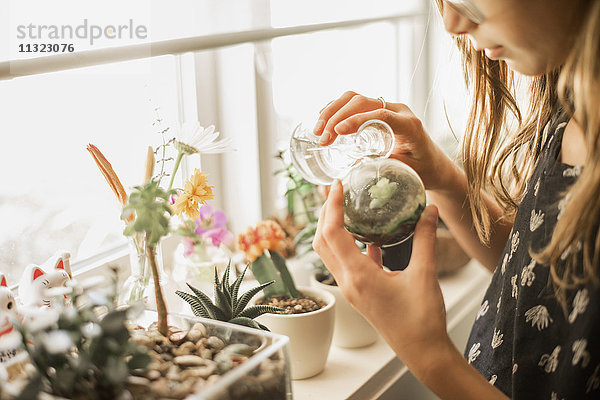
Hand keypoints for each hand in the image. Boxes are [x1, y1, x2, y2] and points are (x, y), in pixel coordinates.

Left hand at [312, 180, 451, 375]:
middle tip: (336, 190)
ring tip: (345, 207)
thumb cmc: (423, 319)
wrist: (423, 352)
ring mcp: (351, 289)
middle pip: (322, 240)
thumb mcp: (425, 274)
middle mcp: (348, 282)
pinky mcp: (359, 294)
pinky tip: (368, 237)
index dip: (332, 205)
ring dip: (332, 229)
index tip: (337, 184)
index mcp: (358, 276)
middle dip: (325, 213)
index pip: (333, 232)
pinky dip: (351, 246)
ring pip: (330, 253)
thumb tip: (428, 209)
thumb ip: (425, 238)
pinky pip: (346, 264)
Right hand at [314, 91, 452, 189]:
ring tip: (318, 131)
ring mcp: (387, 108)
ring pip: (355, 99)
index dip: (356, 120)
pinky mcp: (378, 111)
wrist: (436, 165)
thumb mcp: (410, 172)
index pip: (379, 114)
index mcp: (409, 124)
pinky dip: (337, 110)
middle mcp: (398, 110)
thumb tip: (358, 163)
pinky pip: (355, 103)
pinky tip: (323, 121)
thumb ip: (388, 165)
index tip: (337, 132)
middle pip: (362, 101)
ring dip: (332, 111)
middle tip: (322, 138)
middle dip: (337, 117)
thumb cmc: (425, 171)